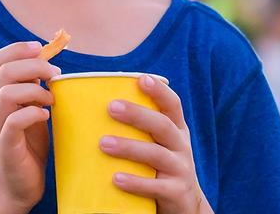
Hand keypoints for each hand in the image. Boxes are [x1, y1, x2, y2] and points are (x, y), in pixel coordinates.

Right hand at [0, 41, 59, 212]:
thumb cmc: (25, 145)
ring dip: (34, 89)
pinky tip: (45, 116)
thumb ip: (30, 89)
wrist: (14, 187)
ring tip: (50, 97)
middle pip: (2, 72)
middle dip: (33, 65)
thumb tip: (46, 64)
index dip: (15, 50)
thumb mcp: (26, 110)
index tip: (39, 48)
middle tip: (55, 73)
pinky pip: (14, 121)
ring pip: (6, 93)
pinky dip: (33, 112)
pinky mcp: (4, 146)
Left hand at [99, 74, 212, 213]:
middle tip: (111, 107)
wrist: (184, 206)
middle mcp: (181, 146)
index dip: (160, 91)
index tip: (142, 79)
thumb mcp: (157, 145)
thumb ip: (139, 129)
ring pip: (156, 154)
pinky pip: (155, 187)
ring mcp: (181, 170)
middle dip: (137, 114)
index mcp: (176, 130)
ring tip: (103, 143)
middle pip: (162, 125)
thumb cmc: (159, 168)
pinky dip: (136, 182)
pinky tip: (116, 178)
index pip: (173, 105)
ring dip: (129, 147)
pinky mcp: (176, 193)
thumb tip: (95, 108)